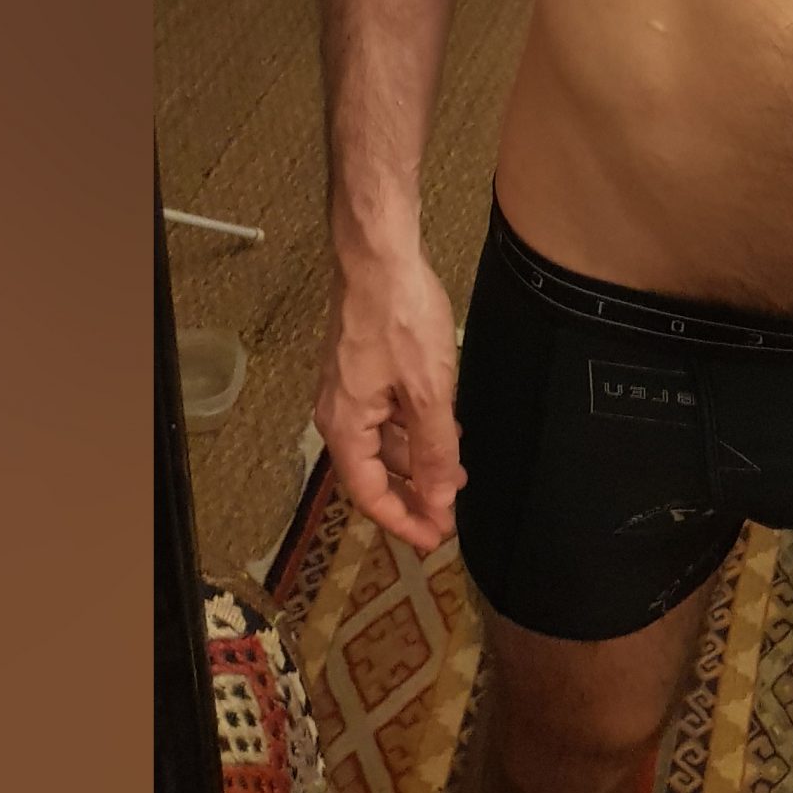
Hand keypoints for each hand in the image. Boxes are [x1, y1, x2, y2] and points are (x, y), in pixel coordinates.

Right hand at [316, 237, 464, 551]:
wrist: (379, 253)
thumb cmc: (400, 317)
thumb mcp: (429, 391)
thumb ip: (434, 451)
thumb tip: (438, 502)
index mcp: (344, 426)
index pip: (370, 494)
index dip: (404, 520)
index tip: (436, 539)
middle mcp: (337, 411)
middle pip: (373, 470)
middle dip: (413, 492)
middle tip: (450, 512)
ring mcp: (347, 386)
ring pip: (381, 440)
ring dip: (416, 459)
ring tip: (455, 471)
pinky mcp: (361, 364)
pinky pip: (385, 412)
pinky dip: (411, 427)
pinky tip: (441, 426)